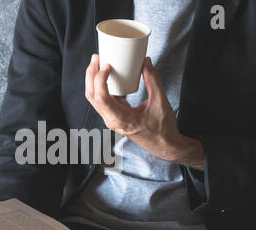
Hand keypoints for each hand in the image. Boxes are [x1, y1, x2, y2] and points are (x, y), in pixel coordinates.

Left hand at [85, 54, 204, 169]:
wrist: (164, 145)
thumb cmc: (162, 129)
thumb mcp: (160, 101)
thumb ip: (153, 80)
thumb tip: (145, 62)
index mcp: (121, 119)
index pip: (102, 98)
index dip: (100, 79)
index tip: (107, 66)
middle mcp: (112, 120)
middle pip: (93, 96)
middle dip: (91, 75)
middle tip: (96, 58)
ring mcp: (112, 119)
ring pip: (96, 99)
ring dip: (94, 81)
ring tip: (98, 63)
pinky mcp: (115, 116)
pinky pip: (104, 100)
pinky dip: (102, 87)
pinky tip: (108, 76)